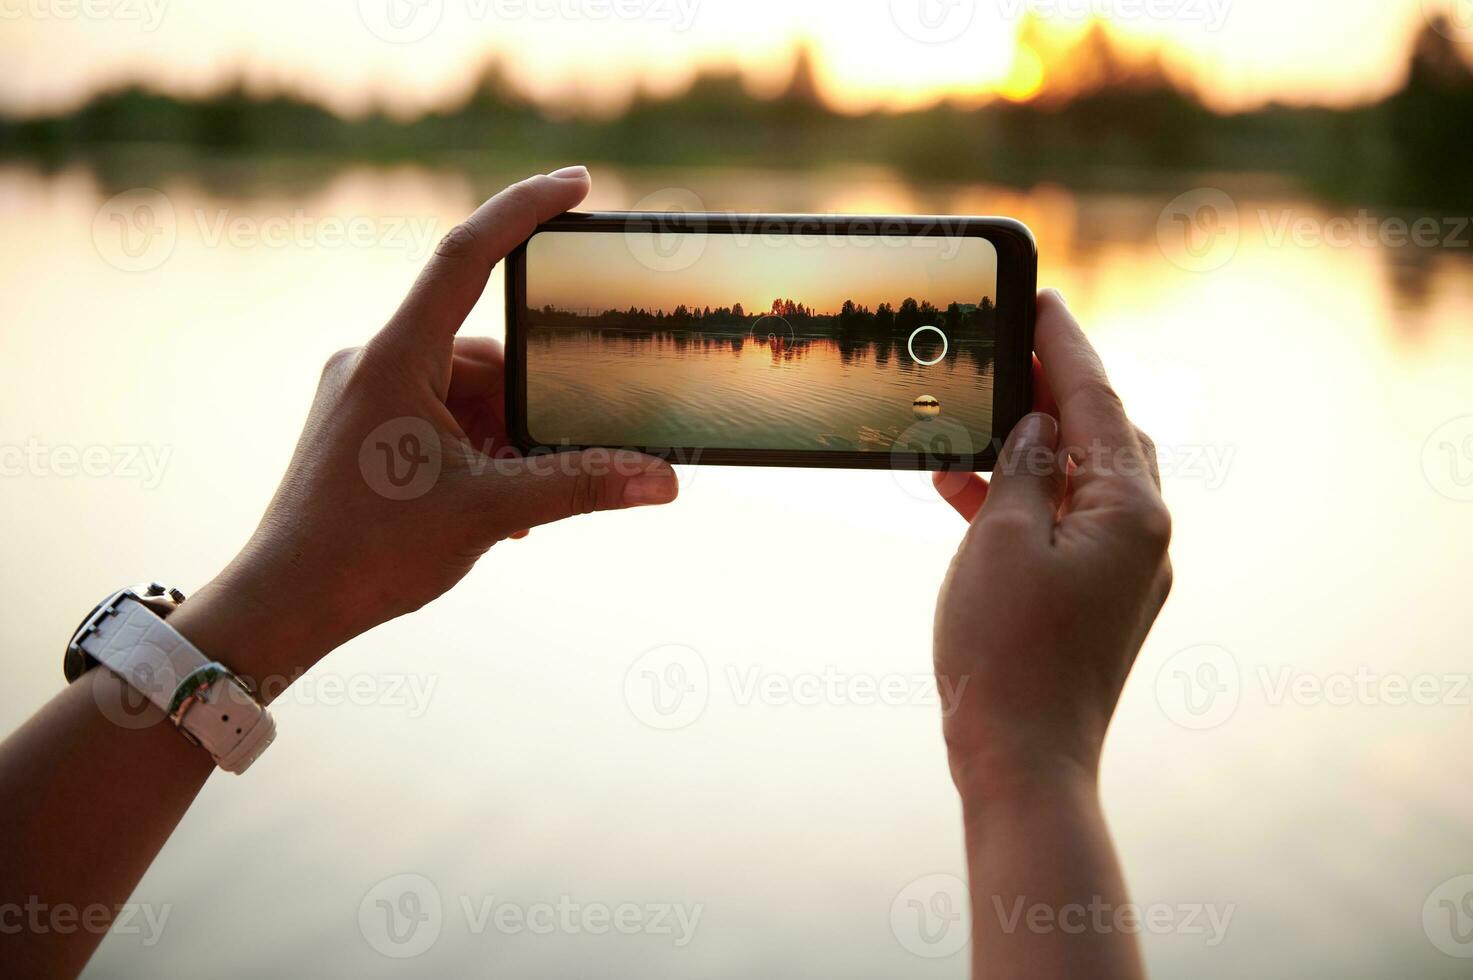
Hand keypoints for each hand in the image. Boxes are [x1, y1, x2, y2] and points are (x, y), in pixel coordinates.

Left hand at [167, 167, 678, 692]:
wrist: (283, 606)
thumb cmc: (367, 552)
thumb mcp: (490, 511)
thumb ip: (582, 485)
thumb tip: (664, 479)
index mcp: (396, 357)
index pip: (466, 257)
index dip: (523, 210)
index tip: (577, 184)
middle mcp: (374, 361)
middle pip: (484, 353)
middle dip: (533, 404)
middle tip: (565, 451)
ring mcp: (364, 394)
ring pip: (466, 392)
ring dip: (508, 439)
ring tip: (523, 501)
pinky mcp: (362, 428)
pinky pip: (440, 417)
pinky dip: (479, 450)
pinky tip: (500, 504)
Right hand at [931, 290, 1171, 794]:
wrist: (1022, 759)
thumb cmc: (1005, 652)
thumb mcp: (1002, 538)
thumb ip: (1022, 465)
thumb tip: (1039, 423)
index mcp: (1132, 510)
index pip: (1098, 400)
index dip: (1064, 344)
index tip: (1041, 295)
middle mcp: (1145, 534)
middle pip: (1102, 434)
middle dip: (1053, 387)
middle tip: (1007, 346)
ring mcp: (1125, 570)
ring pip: (1081, 477)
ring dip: (1030, 444)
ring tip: (975, 414)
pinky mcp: (1098, 599)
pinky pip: (1065, 524)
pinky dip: (1023, 498)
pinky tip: (966, 486)